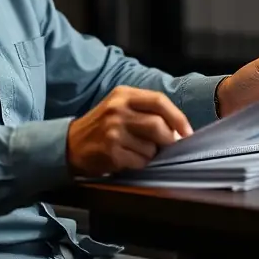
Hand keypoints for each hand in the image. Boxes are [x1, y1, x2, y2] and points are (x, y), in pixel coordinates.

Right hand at [66, 86, 193, 177]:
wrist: (71, 143)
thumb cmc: (102, 126)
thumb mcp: (120, 107)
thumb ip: (147, 111)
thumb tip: (178, 129)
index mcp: (124, 94)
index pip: (159, 101)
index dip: (178, 117)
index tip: (187, 132)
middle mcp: (118, 109)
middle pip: (158, 125)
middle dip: (168, 140)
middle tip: (167, 147)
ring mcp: (113, 130)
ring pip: (151, 147)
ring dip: (151, 154)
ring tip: (137, 151)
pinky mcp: (111, 150)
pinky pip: (140, 161)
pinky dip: (139, 164)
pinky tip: (127, 159)